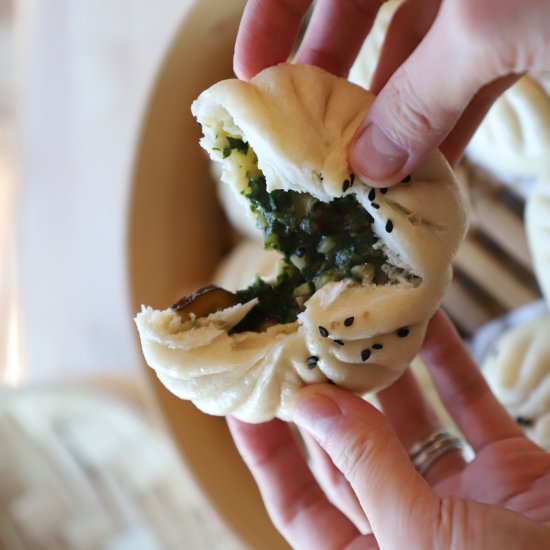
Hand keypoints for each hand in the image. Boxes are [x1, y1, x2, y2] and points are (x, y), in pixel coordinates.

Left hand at [228, 311, 549, 548]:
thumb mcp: (418, 537)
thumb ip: (364, 465)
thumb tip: (311, 402)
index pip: (297, 500)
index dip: (267, 451)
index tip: (245, 399)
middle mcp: (408, 524)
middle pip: (349, 447)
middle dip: (325, 393)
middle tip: (300, 339)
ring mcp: (462, 496)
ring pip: (409, 419)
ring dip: (385, 370)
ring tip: (356, 319)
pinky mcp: (509, 470)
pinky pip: (469, 405)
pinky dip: (447, 363)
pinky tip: (423, 321)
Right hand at [234, 0, 549, 183]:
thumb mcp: (494, 26)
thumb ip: (422, 92)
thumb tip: (371, 164)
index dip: (275, 13)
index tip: (250, 73)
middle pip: (359, 2)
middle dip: (332, 70)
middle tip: (306, 133)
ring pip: (419, 40)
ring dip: (393, 106)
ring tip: (367, 166)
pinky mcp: (523, 19)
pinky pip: (472, 59)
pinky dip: (450, 108)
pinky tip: (433, 158)